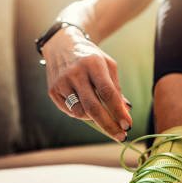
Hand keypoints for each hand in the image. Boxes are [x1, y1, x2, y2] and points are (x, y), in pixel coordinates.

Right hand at [43, 26, 131, 141]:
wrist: (62, 45)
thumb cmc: (91, 58)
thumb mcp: (108, 66)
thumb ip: (116, 89)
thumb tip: (126, 112)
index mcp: (93, 64)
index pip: (107, 93)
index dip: (118, 111)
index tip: (128, 126)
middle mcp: (75, 73)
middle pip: (93, 107)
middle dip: (109, 125)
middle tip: (121, 136)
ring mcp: (61, 83)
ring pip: (81, 113)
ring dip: (95, 119)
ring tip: (102, 114)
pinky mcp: (53, 91)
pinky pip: (71, 111)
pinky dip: (82, 114)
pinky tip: (87, 107)